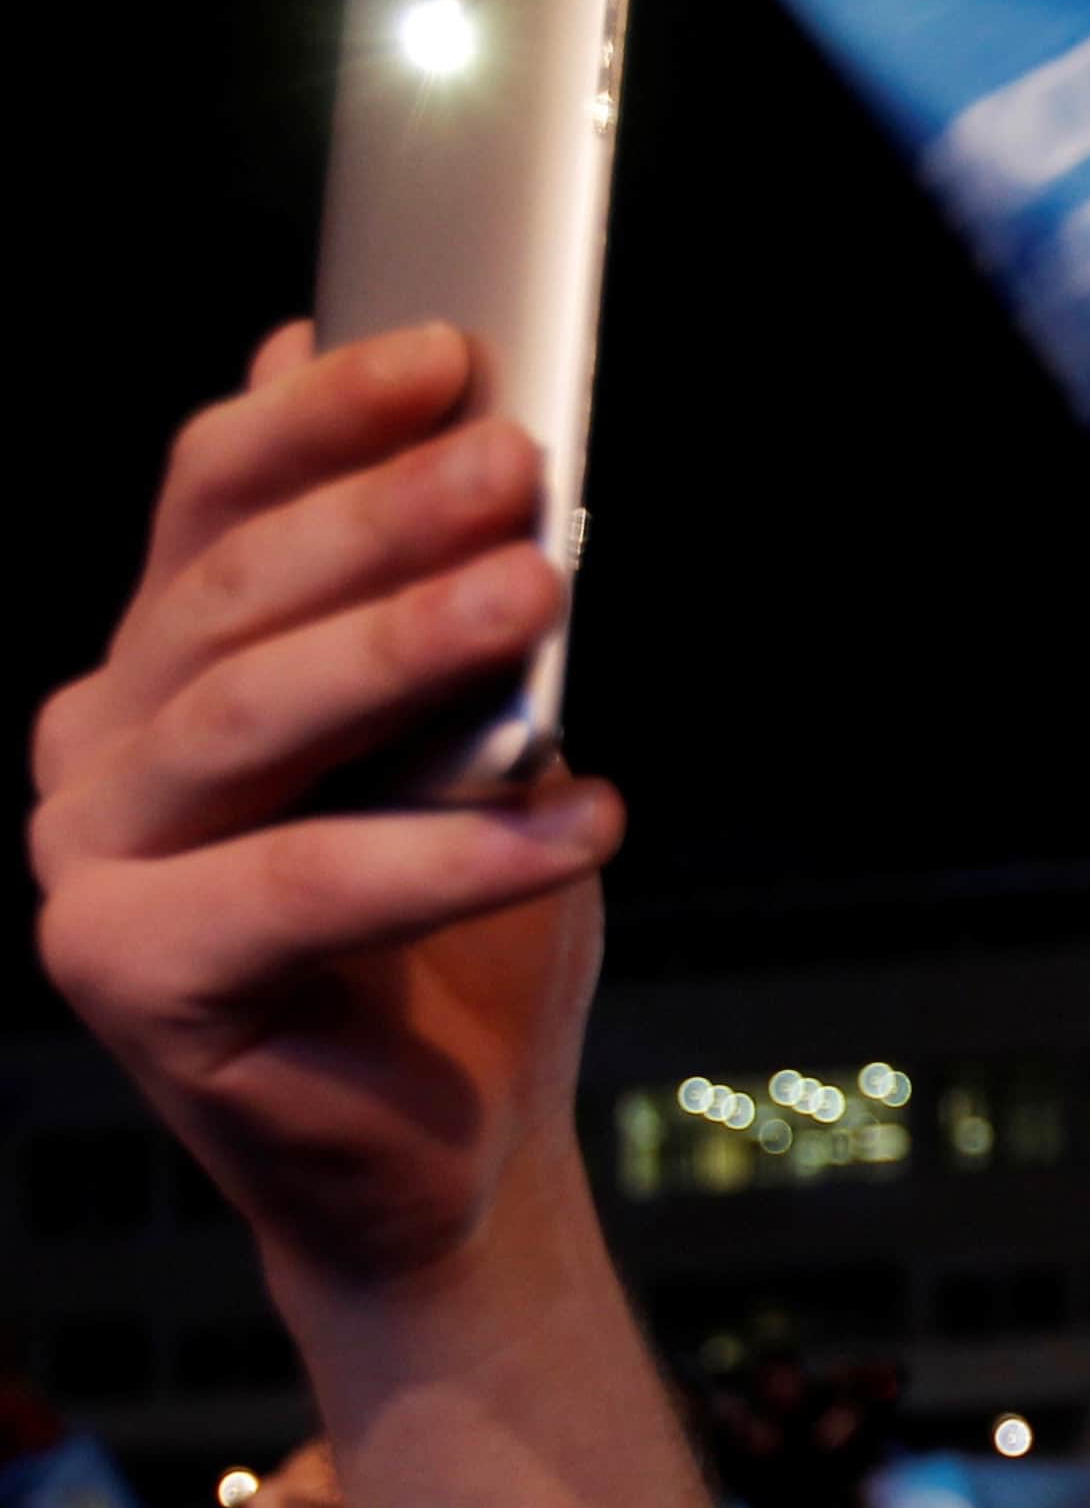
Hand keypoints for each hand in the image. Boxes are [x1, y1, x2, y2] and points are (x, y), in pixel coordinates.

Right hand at [30, 324, 621, 1289]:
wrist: (458, 1152)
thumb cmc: (464, 943)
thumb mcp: (469, 744)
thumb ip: (423, 594)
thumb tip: (414, 406)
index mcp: (157, 666)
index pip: (207, 498)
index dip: (319, 417)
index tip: (452, 355)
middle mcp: (97, 751)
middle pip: (226, 597)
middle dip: (382, 519)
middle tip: (520, 467)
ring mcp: (93, 861)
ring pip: (245, 719)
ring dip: (402, 649)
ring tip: (541, 598)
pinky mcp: (130, 972)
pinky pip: (299, 884)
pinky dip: (448, 851)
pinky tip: (578, 815)